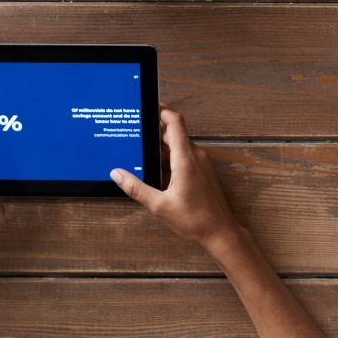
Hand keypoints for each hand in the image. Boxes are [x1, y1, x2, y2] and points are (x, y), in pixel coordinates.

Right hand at [112, 108, 243, 249]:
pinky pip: (186, 156)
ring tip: (143, 153)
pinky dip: (171, 157)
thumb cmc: (194, 219)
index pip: (175, 122)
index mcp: (185, 159)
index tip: (148, 105)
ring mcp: (202, 163)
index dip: (162, 110)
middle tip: (137, 134)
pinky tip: (158, 170)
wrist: (220, 232)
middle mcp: (196, 156)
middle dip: (156, 131)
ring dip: (163, 147)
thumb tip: (117, 174)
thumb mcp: (159, 205)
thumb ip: (136, 188)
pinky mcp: (203, 171)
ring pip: (180, 145)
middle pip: (175, 133)